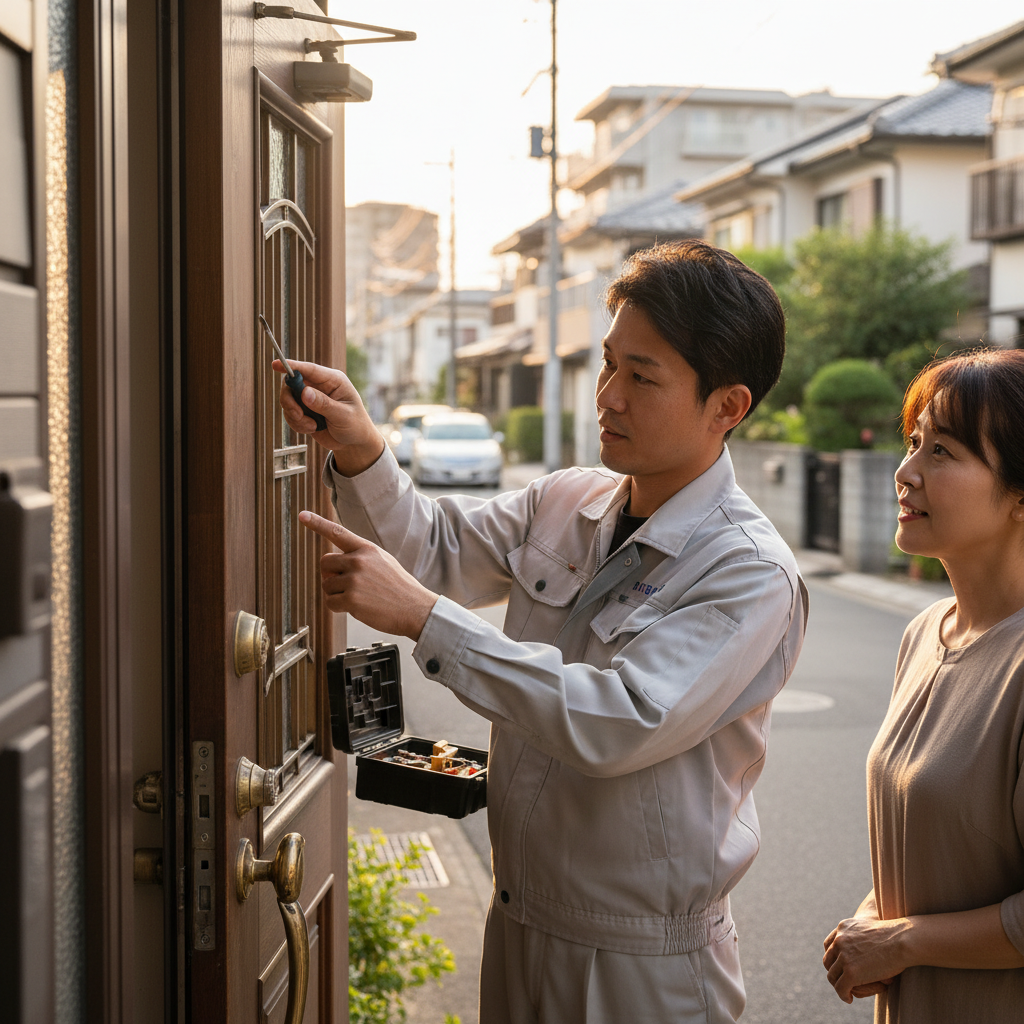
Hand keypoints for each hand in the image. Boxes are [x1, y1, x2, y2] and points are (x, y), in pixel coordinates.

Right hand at [272, 358, 383, 472]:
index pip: (309, 369)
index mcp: (333, 380)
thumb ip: (324, 404)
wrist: (353, 443)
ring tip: (312, 426)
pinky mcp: (304, 410)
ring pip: (288, 400)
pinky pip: (290, 414)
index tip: (275, 365)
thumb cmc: (355, 426)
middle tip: (298, 415)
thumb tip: (304, 393)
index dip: (291, 366)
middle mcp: (319, 386)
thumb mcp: (343, 415)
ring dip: (295, 417)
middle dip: (290, 401)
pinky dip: (297, 424)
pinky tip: (312, 429)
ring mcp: (310, 398)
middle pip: (292, 384)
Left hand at [299, 511, 437, 639]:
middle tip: (346, 584)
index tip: (303, 515)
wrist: (416, 609)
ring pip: (326, 584)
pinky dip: (338, 607)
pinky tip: (355, 607)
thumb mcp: (383, 561)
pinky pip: (329, 602)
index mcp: (367, 549)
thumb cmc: (399, 588)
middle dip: (330, 574)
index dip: (318, 523)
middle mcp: (359, 561)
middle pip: (325, 562)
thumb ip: (359, 557)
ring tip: (358, 597)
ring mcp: (354, 580)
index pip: (338, 532)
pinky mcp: (351, 599)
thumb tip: (334, 563)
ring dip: (336, 593)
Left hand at [823, 915, 906, 1002]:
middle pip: (828, 962)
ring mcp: (844, 956)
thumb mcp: (870, 930)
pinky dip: (843, 995)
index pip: (828, 946)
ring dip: (840, 986)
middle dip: (835, 973)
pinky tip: (848, 998)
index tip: (839, 968)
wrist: (903, 940)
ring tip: (847, 992)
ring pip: (833, 977)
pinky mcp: (851, 972)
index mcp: (843, 928)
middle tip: (843, 983)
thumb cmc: (895, 936)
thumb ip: (860, 937)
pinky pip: (841, 988)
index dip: (833, 959)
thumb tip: (859, 954)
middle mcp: (840, 940)